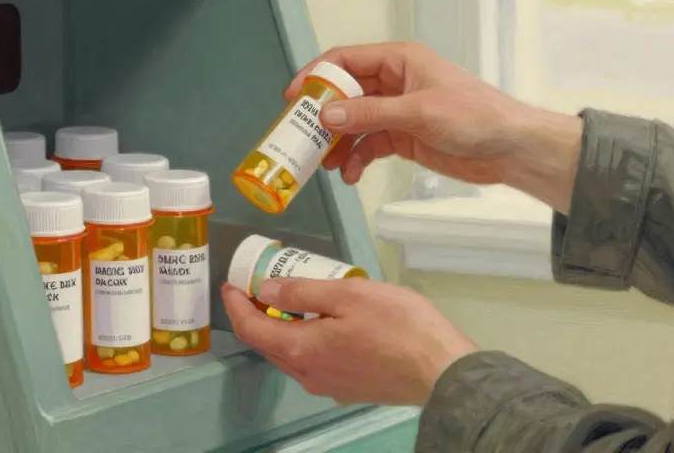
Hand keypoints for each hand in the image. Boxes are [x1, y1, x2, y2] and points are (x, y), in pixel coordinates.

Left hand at [221, 277, 478, 406]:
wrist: (442, 370)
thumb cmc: (398, 325)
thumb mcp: (348, 295)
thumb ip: (303, 293)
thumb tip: (266, 290)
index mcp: (302, 351)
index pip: (252, 330)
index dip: (236, 306)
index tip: (231, 284)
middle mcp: (309, 375)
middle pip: (270, 345)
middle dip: (259, 315)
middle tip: (261, 285)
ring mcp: (330, 386)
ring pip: (294, 355)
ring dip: (284, 328)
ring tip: (293, 300)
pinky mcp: (351, 389)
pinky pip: (316, 362)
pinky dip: (307, 340)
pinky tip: (325, 323)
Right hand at [289, 41, 584, 210]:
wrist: (510, 148)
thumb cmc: (474, 117)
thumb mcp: (417, 113)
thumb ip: (369, 113)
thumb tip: (325, 115)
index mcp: (398, 60)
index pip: (344, 60)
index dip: (315, 77)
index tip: (292, 100)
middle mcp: (394, 81)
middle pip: (344, 93)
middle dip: (323, 117)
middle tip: (301, 139)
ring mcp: (398, 110)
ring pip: (353, 122)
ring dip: (337, 143)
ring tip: (326, 165)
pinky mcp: (404, 136)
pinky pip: (368, 144)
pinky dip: (356, 158)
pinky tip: (349, 176)